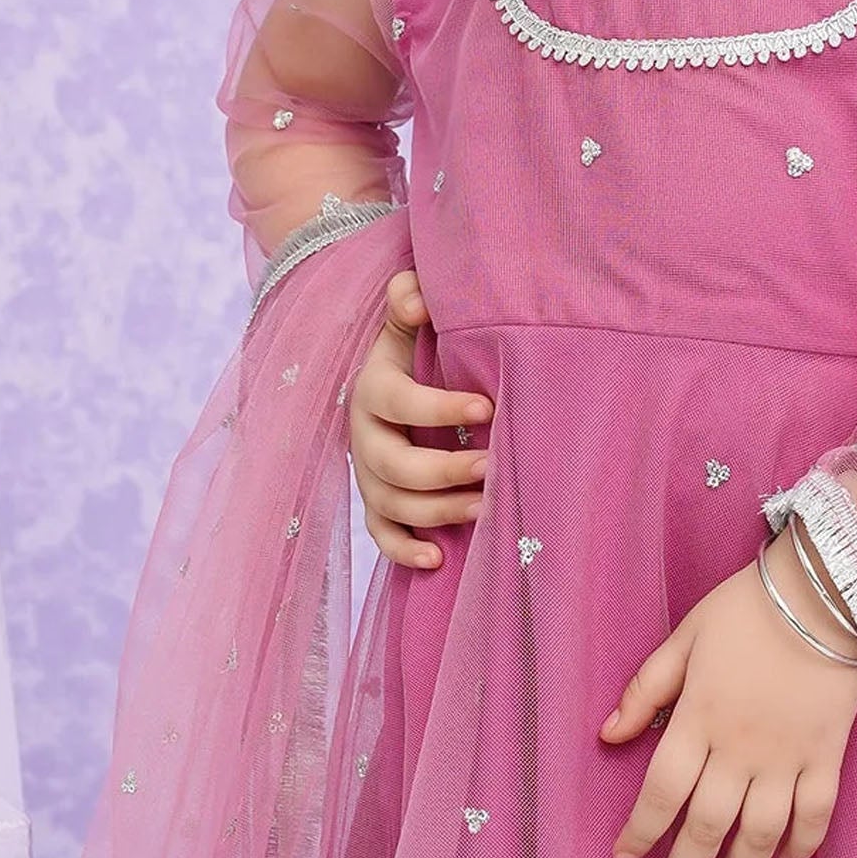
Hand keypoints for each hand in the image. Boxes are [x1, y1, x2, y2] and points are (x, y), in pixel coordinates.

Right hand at [348, 269, 492, 569]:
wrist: (393, 379)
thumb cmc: (415, 347)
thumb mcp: (407, 319)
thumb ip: (408, 299)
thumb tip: (416, 298)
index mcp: (372, 388)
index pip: (397, 401)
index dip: (439, 407)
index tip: (488, 408)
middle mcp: (363, 436)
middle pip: (393, 465)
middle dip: (444, 470)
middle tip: (493, 466)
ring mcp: (367, 475)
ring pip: (392, 505)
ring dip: (437, 513)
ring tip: (486, 508)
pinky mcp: (376, 503)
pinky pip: (381, 535)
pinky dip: (404, 551)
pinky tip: (438, 559)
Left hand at [601, 530, 856, 857]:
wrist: (822, 592)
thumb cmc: (745, 610)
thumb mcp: (684, 638)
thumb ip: (645, 690)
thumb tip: (608, 736)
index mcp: (698, 718)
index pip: (661, 793)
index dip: (640, 833)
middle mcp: (740, 748)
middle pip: (707, 826)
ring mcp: (788, 756)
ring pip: (760, 833)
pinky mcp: (828, 755)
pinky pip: (816, 815)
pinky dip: (802, 846)